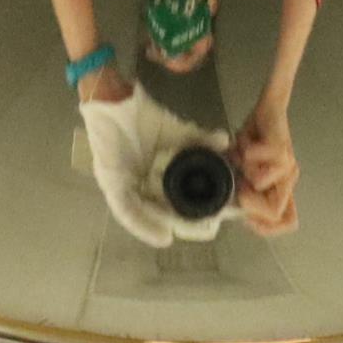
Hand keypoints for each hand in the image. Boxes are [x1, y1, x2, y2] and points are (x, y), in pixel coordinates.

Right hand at [79, 86, 233, 247]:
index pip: (178, 217)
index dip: (196, 224)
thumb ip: (134, 216)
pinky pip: (202, 140)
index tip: (213, 226)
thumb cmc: (106, 145)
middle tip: (232, 205)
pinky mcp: (184, 132)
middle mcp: (167, 179)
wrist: (108, 102)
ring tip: (236, 176)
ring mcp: (178, 156)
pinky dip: (213, 141)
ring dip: (221, 172)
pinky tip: (222, 141)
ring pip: (205, 170)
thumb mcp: (113, 186)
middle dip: (216, 202)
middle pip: (197, 197)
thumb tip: (167, 241)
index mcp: (151, 196)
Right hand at [235, 101, 299, 236]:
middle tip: (239, 181)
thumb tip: (231, 208)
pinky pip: (255, 159)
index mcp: (282, 186)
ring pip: (259, 184)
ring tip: (242, 154)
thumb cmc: (256, 138)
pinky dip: (243, 150)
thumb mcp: (245, 169)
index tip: (246, 218)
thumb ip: (242, 188)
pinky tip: (245, 141)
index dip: (266, 228)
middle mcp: (288, 178)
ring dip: (242, 167)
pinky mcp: (280, 148)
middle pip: (275, 212)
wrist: (268, 108)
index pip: (288, 222)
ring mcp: (287, 164)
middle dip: (248, 201)